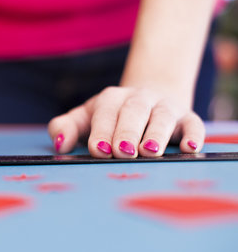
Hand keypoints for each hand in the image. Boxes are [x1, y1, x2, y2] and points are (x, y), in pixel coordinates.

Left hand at [47, 86, 204, 157]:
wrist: (149, 99)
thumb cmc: (110, 117)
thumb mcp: (85, 119)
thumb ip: (65, 128)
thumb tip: (59, 145)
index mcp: (110, 99)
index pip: (105, 112)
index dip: (102, 131)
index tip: (99, 150)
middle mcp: (138, 100)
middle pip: (133, 112)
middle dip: (126, 132)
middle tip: (122, 152)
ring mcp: (164, 107)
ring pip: (163, 116)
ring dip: (156, 133)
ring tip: (150, 151)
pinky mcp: (187, 118)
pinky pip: (193, 124)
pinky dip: (193, 135)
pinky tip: (189, 148)